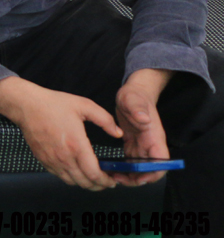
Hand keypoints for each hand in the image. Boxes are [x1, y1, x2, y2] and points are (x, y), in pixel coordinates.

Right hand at [0, 77, 121, 190]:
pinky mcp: (43, 160)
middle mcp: (64, 157)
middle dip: (99, 185)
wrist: (26, 105)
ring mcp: (52, 160)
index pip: (94, 174)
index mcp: (76, 145)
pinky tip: (75, 170)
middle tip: (106, 181)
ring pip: (72, 182)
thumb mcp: (84, 105)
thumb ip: (105, 119)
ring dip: (84, 183)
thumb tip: (117, 133)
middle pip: (85, 183)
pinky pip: (59, 176)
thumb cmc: (53, 104)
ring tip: (92, 178)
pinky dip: (70, 178)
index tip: (112, 180)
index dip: (106, 181)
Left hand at [112, 69, 173, 185]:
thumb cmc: (135, 96)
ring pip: (139, 167)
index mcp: (155, 137)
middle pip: (149, 169)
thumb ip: (138, 109)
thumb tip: (144, 119)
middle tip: (118, 179)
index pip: (161, 162)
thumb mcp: (133, 100)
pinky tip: (111, 169)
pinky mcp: (133, 144)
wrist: (133, 92)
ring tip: (112, 176)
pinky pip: (131, 161)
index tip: (138, 178)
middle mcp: (151, 144)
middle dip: (137, 178)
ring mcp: (143, 145)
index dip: (153, 173)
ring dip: (129, 175)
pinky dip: (124, 167)